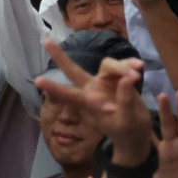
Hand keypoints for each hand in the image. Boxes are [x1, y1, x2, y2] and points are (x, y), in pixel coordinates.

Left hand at [35, 46, 151, 163]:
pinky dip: (130, 64)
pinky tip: (140, 66)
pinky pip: (123, 65)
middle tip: (45, 41)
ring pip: (107, 65)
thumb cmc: (128, 132)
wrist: (137, 135)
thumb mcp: (128, 121)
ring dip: (122, 67)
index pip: (69, 95)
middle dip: (60, 57)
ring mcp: (105, 82)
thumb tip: (127, 78)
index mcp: (90, 103)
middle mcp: (93, 90)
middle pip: (74, 70)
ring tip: (138, 75)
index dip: (54, 88)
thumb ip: (126, 100)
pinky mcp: (119, 78)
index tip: (37, 81)